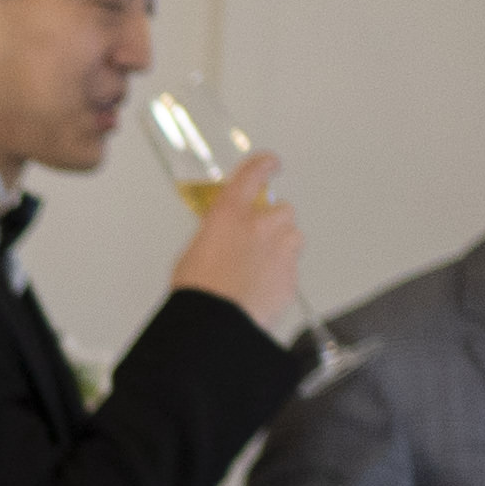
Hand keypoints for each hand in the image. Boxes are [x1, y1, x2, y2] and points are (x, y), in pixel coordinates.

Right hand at [175, 152, 307, 341]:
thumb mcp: (192, 251)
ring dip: (279, 248)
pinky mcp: (291, 278)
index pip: (253, 174)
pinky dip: (279, 275)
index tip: (270, 163)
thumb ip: (215, 236)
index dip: (264, 164)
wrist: (216, 323)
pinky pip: (290, 269)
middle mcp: (262, 225)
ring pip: (291, 238)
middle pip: (281, 210)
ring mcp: (282, 251)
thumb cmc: (199, 290)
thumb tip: (220, 240)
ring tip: (257, 270)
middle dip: (271, 223)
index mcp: (231, 213)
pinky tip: (260, 290)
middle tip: (253, 242)